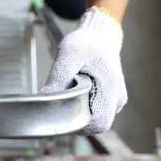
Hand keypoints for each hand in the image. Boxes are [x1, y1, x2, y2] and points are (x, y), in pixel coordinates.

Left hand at [41, 7, 125, 133]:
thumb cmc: (86, 43)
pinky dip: (81, 104)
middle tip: (62, 97)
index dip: (79, 123)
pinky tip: (75, 88)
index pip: (99, 123)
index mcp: (111, 89)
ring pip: (93, 117)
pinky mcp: (108, 99)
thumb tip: (44, 98)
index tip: (63, 110)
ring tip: (70, 88)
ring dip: (77, 109)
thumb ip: (59, 77)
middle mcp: (116, 99)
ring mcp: (114, 100)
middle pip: (95, 124)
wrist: (99, 36)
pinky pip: (93, 110)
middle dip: (75, 116)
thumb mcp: (69, 54)